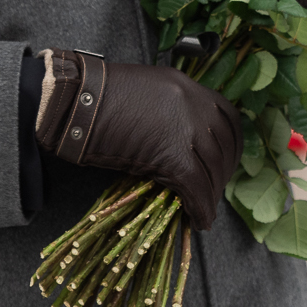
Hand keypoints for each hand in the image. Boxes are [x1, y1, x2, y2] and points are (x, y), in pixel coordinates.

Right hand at [33, 50, 241, 229]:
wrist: (74, 101)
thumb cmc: (98, 97)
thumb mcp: (147, 93)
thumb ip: (171, 111)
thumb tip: (182, 142)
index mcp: (188, 87)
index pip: (228, 117)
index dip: (232, 145)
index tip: (226, 162)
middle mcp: (194, 104)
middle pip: (224, 145)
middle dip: (223, 173)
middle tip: (214, 191)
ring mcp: (185, 128)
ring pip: (212, 168)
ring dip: (212, 193)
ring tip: (203, 209)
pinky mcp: (171, 155)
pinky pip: (196, 187)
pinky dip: (200, 206)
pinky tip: (198, 220)